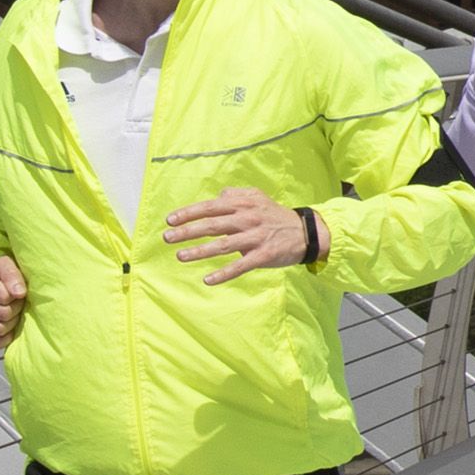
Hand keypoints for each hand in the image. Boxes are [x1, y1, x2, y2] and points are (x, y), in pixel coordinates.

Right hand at [0, 251, 29, 351]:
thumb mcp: (5, 264)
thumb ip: (12, 274)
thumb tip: (18, 292)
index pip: (5, 297)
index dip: (16, 294)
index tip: (16, 290)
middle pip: (4, 314)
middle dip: (16, 307)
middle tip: (15, 301)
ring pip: (0, 329)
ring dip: (12, 321)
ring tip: (11, 310)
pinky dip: (4, 337)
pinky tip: (7, 325)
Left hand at [161, 187, 311, 284]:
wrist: (306, 232)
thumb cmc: (276, 215)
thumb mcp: (258, 197)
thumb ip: (236, 195)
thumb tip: (218, 196)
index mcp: (244, 204)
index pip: (210, 207)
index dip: (189, 213)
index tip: (170, 220)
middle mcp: (248, 219)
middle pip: (212, 225)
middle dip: (187, 231)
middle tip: (167, 238)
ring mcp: (256, 237)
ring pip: (223, 245)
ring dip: (200, 251)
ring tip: (180, 256)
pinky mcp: (264, 255)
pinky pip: (241, 266)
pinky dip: (224, 273)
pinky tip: (208, 280)